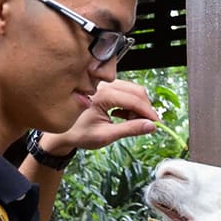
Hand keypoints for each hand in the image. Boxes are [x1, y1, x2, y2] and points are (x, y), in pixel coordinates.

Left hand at [45, 79, 160, 153]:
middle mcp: (103, 86)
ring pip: (132, 91)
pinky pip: (125, 92)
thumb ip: (130, 129)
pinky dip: (130, 104)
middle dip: (145, 109)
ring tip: (132, 123)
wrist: (62, 133)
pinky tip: (124, 116)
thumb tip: (151, 126)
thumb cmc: (79, 134)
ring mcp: (104, 85)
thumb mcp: (106, 135)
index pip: (134, 100)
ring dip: (138, 107)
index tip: (157, 125)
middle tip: (146, 125)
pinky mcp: (105, 88)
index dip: (149, 113)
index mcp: (102, 95)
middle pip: (136, 91)